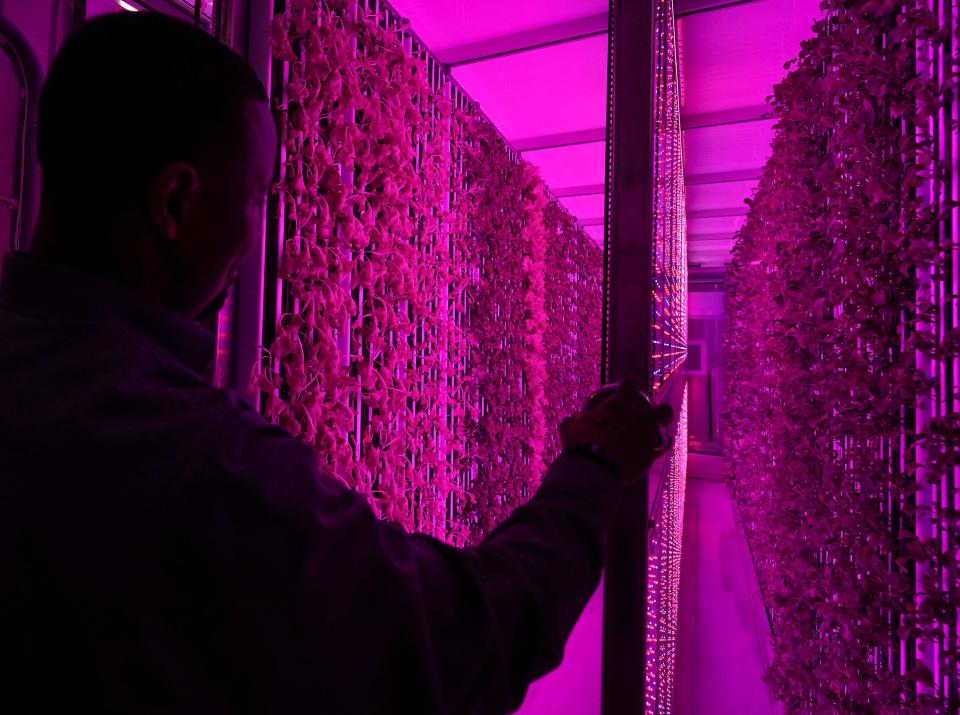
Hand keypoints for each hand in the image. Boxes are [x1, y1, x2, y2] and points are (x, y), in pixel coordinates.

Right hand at [559, 376, 673, 484]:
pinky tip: (639, 462)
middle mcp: (638, 421)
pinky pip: (653, 457)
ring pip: (662, 438)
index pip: (630, 384)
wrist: (593, 472)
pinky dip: (646, 458)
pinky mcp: (648, 461)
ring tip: (644, 446)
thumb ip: (573, 422)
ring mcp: (646, 441)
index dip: (634, 382)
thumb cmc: (580, 445)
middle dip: (665, 413)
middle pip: (663, 411)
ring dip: (653, 440)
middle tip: (661, 417)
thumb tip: (571, 421)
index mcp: (618, 407)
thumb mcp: (570, 428)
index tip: (635, 384)